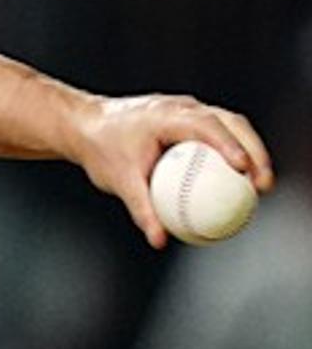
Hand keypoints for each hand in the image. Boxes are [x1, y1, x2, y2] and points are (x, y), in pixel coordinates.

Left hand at [69, 94, 272, 248]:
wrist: (85, 125)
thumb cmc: (100, 148)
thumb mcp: (118, 181)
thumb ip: (141, 209)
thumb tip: (159, 241)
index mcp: (166, 115)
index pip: (206, 125)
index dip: (229, 144)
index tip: (244, 169)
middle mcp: (182, 107)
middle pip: (231, 123)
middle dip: (254, 151)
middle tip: (264, 185)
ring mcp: (187, 110)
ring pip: (231, 125)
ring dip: (251, 151)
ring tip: (261, 186)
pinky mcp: (188, 120)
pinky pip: (218, 134)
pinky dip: (233, 153)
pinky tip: (240, 185)